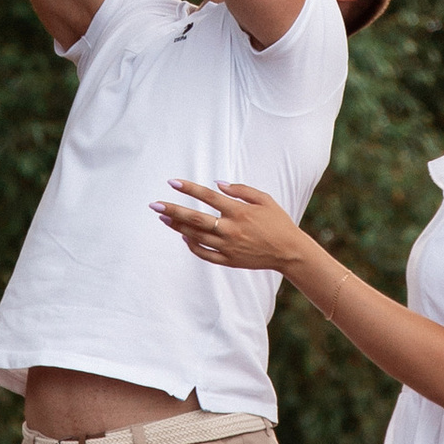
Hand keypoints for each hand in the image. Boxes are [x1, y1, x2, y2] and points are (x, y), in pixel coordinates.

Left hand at [154, 179, 301, 273]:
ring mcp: (228, 246)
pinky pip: (204, 254)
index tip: (172, 182)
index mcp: (239, 211)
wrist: (289, 251)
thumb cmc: (277, 221)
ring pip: (196, 236)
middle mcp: (231, 229)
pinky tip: (183, 236)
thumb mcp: (264, 199)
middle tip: (155, 205)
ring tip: (163, 218)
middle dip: (173, 210)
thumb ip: (241, 190)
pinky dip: (192, 245)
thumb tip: (217, 184)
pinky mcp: (229, 260)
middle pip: (195, 218)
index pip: (208, 197)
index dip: (189, 189)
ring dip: (178, 227)